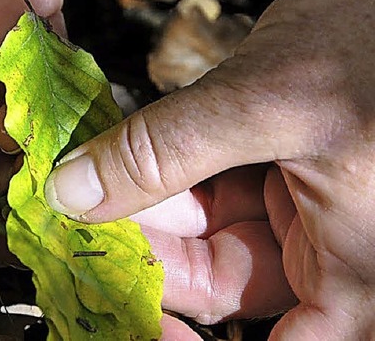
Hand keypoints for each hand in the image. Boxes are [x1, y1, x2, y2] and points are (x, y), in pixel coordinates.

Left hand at [45, 0, 374, 338]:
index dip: (183, 338)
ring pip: (200, 233)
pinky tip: (113, 160)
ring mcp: (294, 209)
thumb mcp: (268, 102)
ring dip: (138, 208)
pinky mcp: (269, 170)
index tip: (121, 314)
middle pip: (215, 281)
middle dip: (141, 252)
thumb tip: (75, 192)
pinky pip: (201, 189)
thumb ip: (169, 151)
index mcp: (356, 269)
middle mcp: (327, 250)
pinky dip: (157, 174)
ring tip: (82, 186)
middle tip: (73, 222)